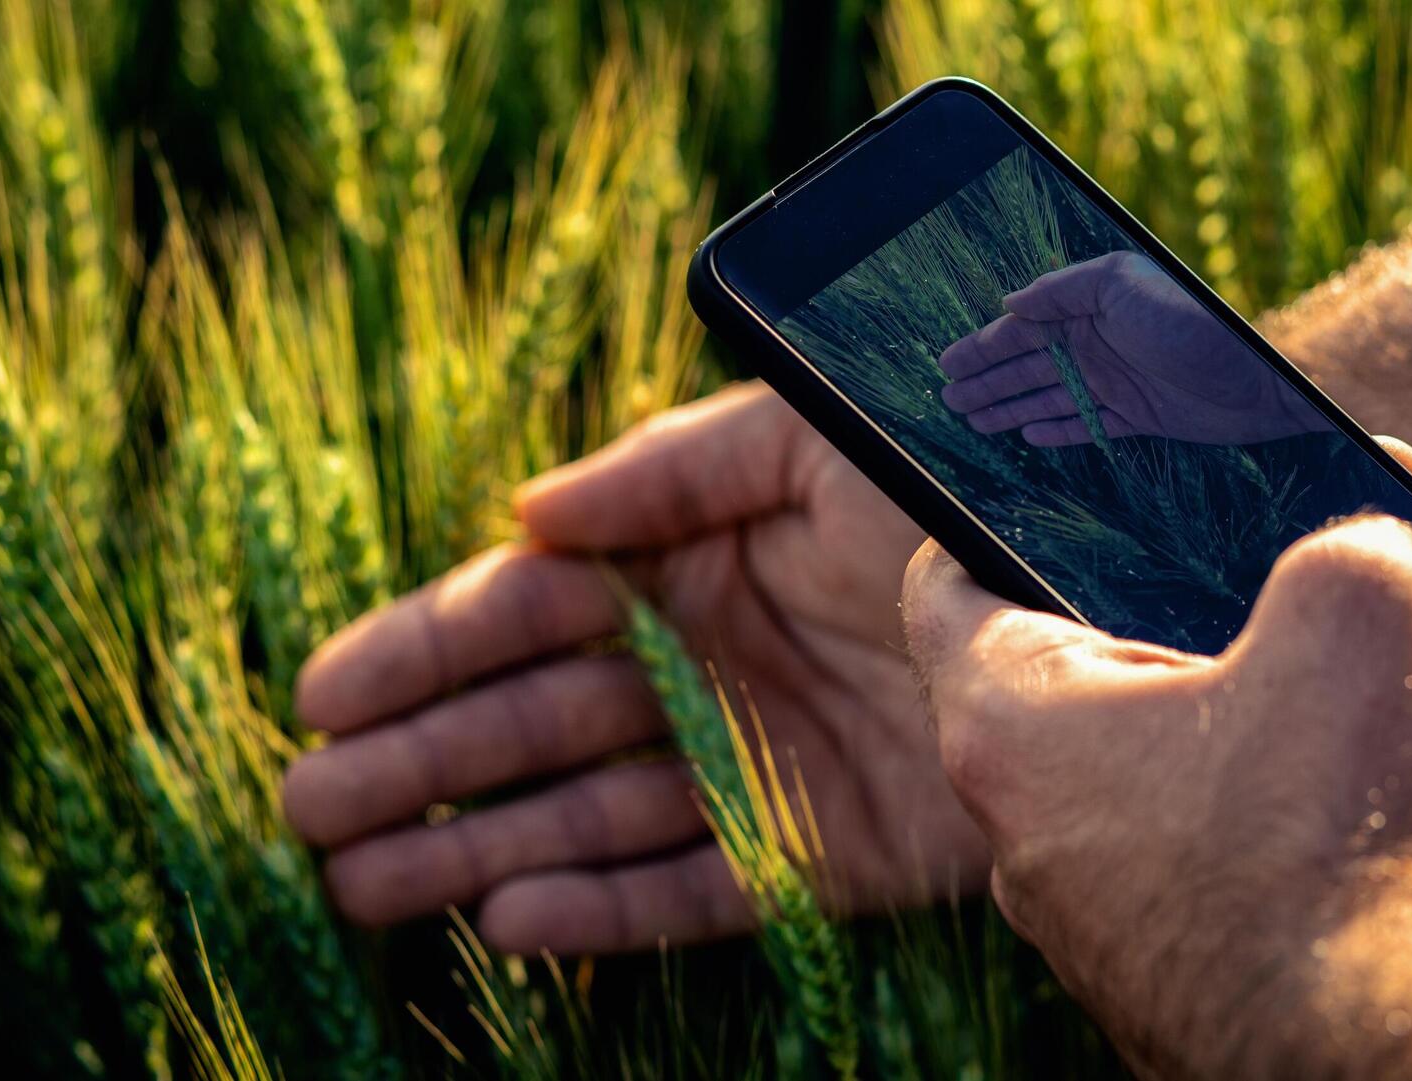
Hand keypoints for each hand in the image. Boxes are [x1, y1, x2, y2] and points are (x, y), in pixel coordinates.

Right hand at [282, 383, 985, 953]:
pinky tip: (508, 921)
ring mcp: (754, 766)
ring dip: (474, 848)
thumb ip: (670, 471)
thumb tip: (527, 509)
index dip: (425, 650)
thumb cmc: (946, 488)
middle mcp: (705, 670)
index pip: (528, 613)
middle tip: (306, 808)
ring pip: (586, 819)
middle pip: (532, 726)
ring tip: (362, 883)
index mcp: (688, 563)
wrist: (1105, 587)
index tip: (323, 692)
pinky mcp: (817, 854)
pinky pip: (691, 892)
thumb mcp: (804, 441)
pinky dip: (601, 911)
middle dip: (417, 764)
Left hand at [901, 495, 1411, 1075]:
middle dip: (1285, 582)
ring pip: (1282, 754)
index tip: (1072, 480)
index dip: (1006, 510)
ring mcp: (1166, 920)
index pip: (958, 588)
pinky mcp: (1268, 981)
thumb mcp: (1358, 614)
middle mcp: (1067, 836)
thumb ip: (1349, 549)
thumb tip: (1374, 562)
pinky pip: (1347, 854)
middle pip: (1160, 663)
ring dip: (1402, 671)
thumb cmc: (1346, 834)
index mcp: (1021, 732)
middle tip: (1376, 516)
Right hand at [939, 251, 1327, 446]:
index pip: (1024, 330)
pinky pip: (1084, 424)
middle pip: (1028, 366)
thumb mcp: (1123, 285)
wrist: (1258, 379)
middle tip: (947, 398)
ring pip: (1047, 397)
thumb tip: (1012, 302)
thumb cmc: (1193, 324)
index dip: (984, 347)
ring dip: (1009, 406)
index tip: (948, 363)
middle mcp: (1099, 343)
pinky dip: (1055, 429)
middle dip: (986, 380)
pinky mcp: (1138, 416)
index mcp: (1091, 308)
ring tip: (972, 419)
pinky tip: (1028, 434)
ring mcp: (1116, 382)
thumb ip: (1064, 289)